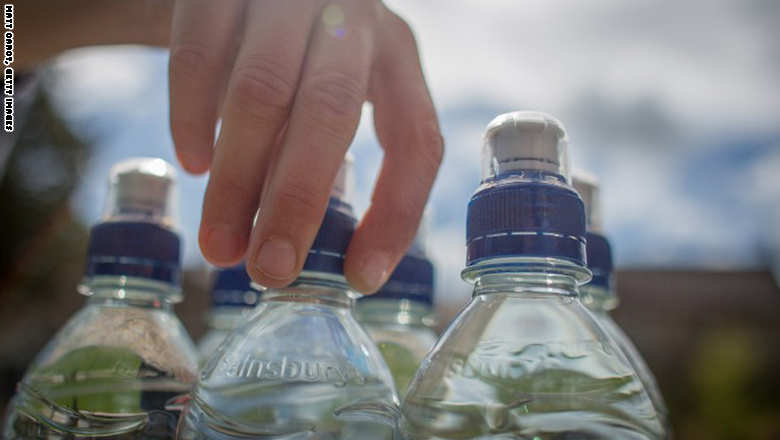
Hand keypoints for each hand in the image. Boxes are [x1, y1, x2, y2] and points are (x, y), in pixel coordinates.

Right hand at [168, 0, 442, 292]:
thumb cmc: (290, 60)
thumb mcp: (325, 95)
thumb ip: (318, 155)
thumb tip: (303, 254)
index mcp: (395, 54)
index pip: (416, 138)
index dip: (395, 213)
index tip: (360, 277)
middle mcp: (350, 16)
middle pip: (330, 111)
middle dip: (298, 203)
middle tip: (269, 273)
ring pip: (261, 91)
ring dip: (237, 180)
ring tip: (221, 245)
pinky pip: (198, 54)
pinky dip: (192, 116)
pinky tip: (193, 164)